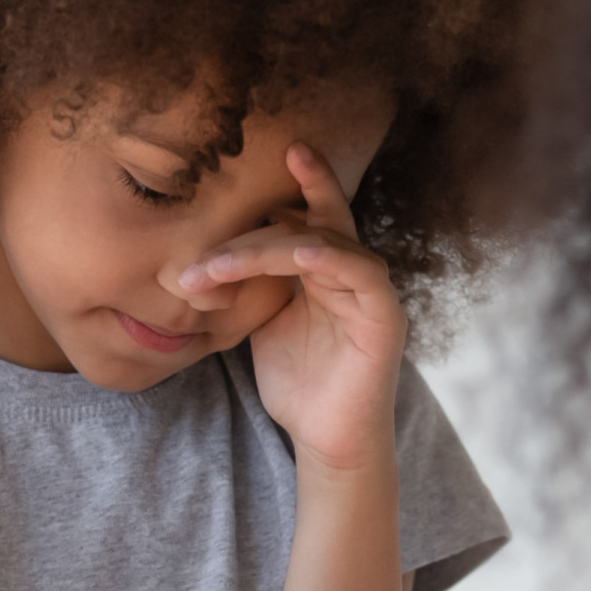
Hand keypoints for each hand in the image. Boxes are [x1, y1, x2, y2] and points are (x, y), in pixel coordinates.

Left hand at [178, 142, 404, 471]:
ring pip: (325, 245)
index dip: (303, 180)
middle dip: (256, 224)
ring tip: (219, 265)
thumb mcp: (261, 323)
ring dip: (268, 250)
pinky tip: (300, 255)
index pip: (313, 214)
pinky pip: (363, 275)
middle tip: (206, 240)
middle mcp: (353, 274)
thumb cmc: (296, 385)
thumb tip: (205, 252)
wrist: (327, 442)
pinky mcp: (384, 321)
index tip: (282, 147)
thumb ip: (250, 284)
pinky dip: (331, 259)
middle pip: (313, 222)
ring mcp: (372, 295)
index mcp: (326, 271)